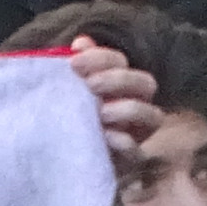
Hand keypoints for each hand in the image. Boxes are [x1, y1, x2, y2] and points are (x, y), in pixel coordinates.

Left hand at [61, 38, 161, 163]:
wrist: (53, 163)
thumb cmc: (63, 121)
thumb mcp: (66, 93)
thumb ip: (77, 68)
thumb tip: (81, 42)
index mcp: (118, 86)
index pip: (120, 62)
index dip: (100, 58)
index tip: (74, 62)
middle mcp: (134, 106)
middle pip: (145, 83)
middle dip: (120, 80)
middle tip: (91, 84)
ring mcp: (136, 135)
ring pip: (154, 116)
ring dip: (130, 109)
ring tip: (102, 113)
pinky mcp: (127, 163)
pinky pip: (138, 153)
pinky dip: (126, 143)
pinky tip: (106, 137)